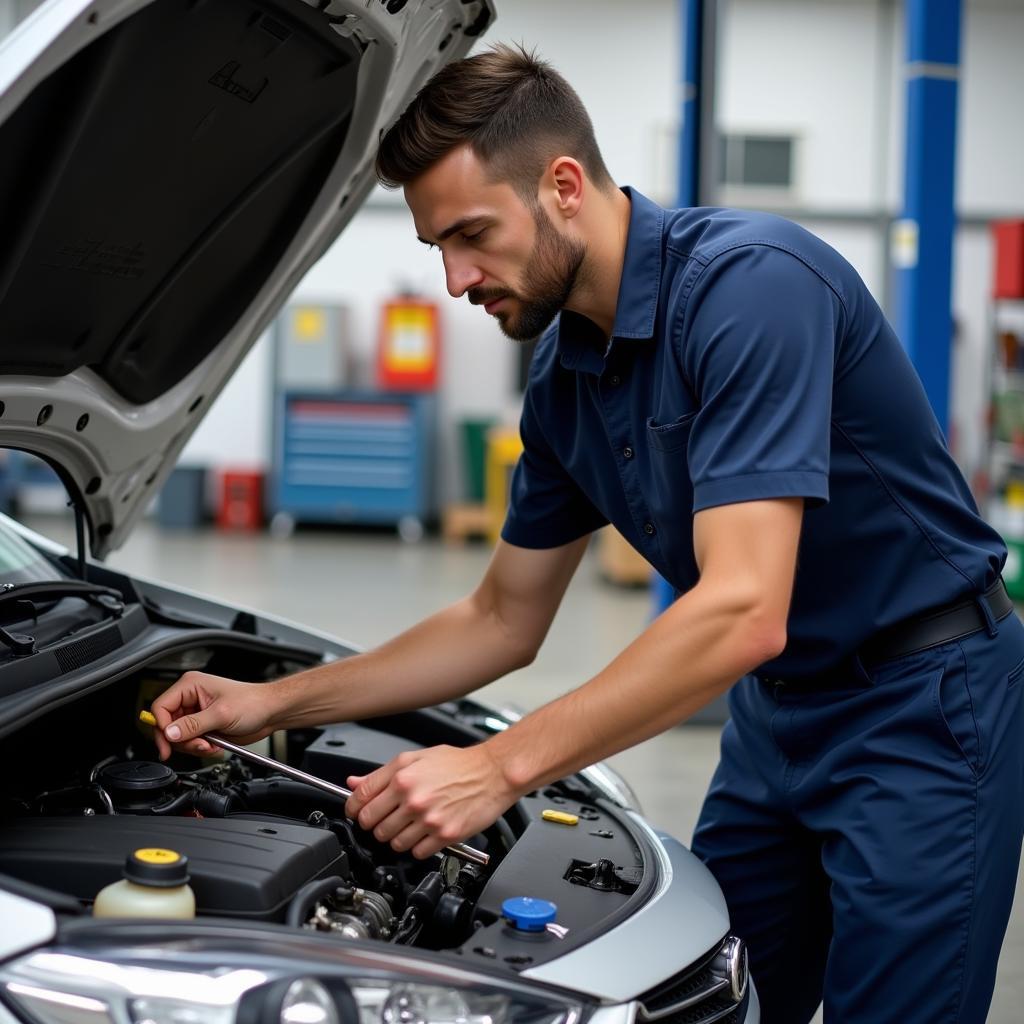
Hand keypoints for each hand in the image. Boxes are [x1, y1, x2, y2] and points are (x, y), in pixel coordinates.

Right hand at [150, 671, 276, 759]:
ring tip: (210, 745)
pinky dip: (199, 748)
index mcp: (190, 685)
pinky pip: (189, 742)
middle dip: (182, 740)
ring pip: (177, 737)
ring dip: (193, 746)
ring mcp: (195, 713)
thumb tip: (170, 733)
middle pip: (167, 725)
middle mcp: (190, 698)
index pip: (161, 707)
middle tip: (199, 745)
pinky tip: (214, 745)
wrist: (269, 713)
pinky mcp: (202, 726)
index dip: (162, 727)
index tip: (170, 742)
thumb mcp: (222, 714)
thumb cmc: (253, 703)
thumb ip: (193, 724)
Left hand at [346, 743, 516, 859]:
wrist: (492, 773)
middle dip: (375, 823)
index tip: (355, 813)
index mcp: (402, 776)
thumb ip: (382, 773)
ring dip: (396, 837)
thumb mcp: (416, 758)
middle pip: (372, 825)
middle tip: (387, 818)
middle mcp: (413, 798)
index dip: (353, 808)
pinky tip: (425, 833)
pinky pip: (416, 852)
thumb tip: (354, 783)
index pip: (360, 799)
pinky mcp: (444, 835)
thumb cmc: (458, 764)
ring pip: (392, 842)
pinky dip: (417, 847)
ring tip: (410, 825)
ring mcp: (428, 818)